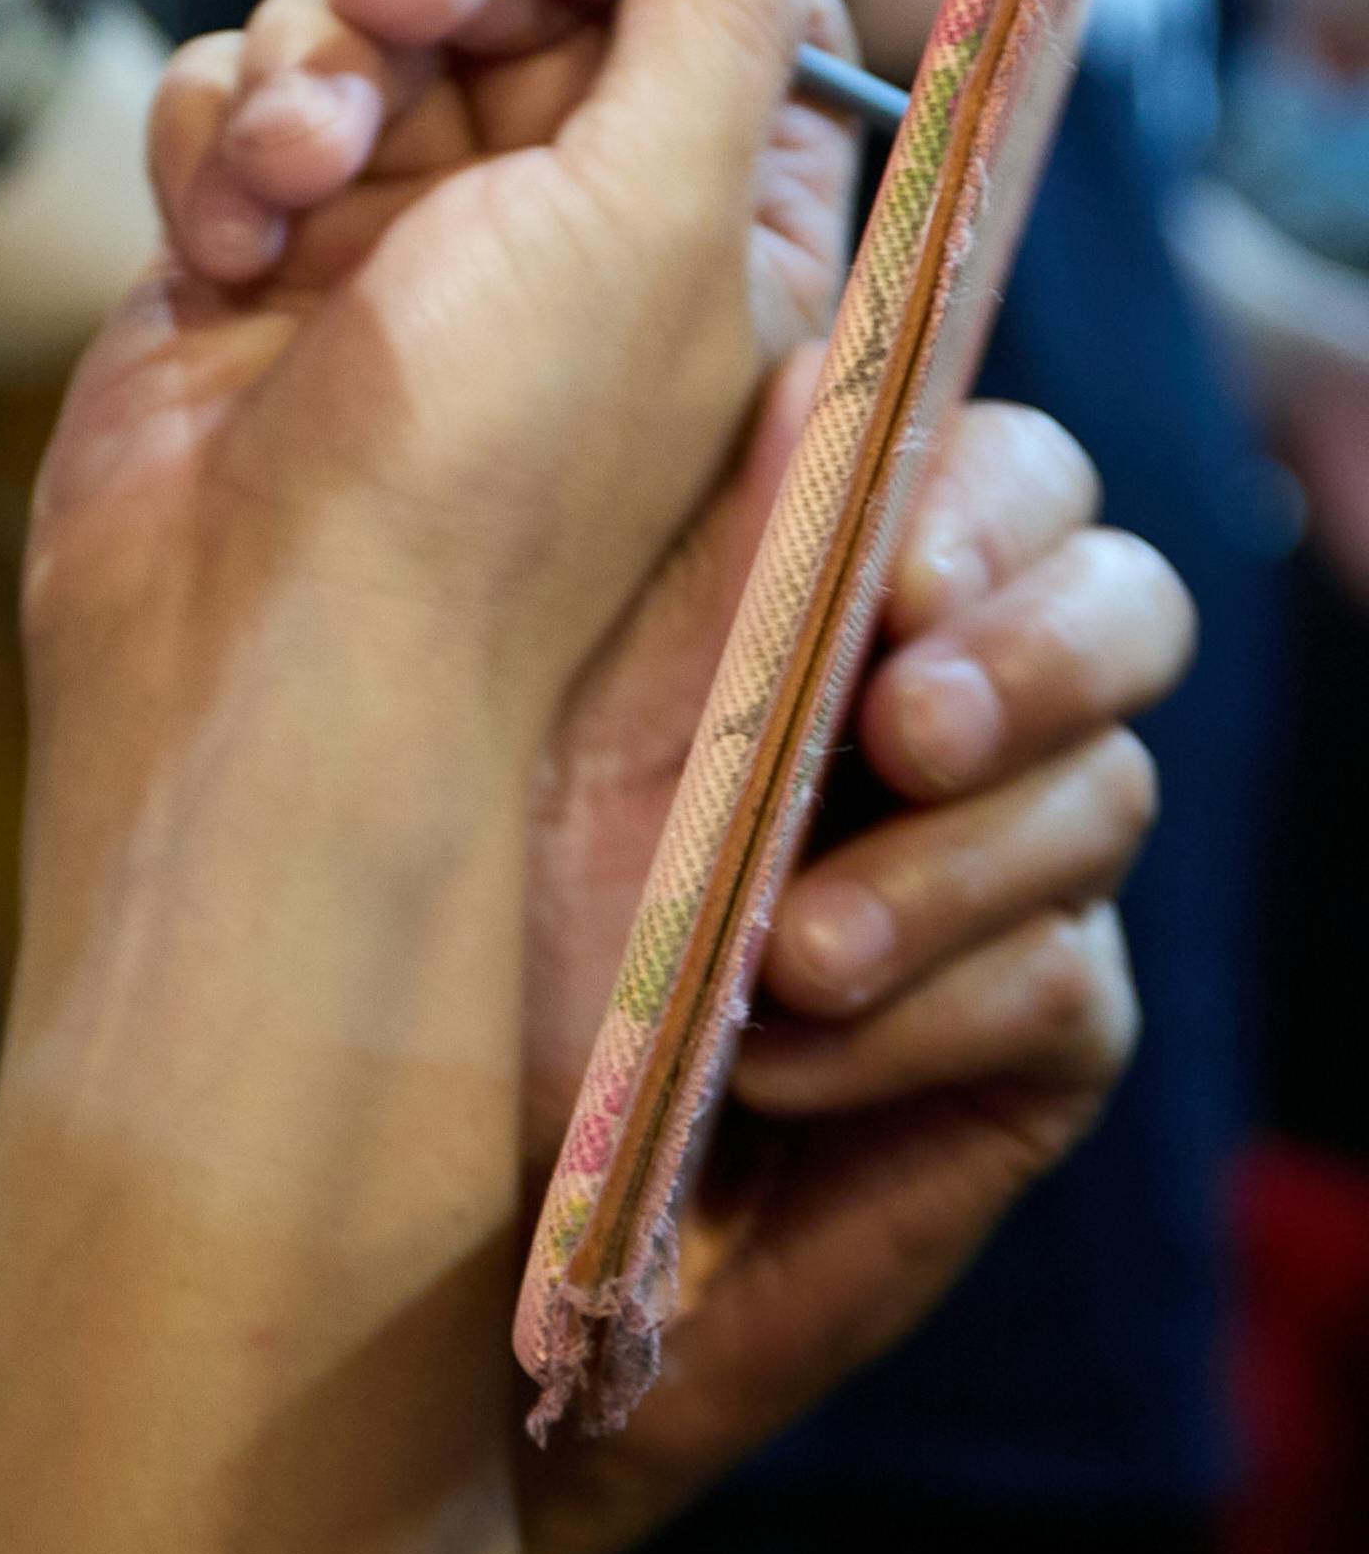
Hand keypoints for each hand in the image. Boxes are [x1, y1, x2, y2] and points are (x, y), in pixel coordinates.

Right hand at [26, 0, 856, 747]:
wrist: (260, 667)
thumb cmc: (487, 474)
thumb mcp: (655, 217)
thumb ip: (715, 13)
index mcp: (709, 212)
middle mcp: (556, 211)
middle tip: (405, 20)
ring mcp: (390, 233)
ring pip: (345, 22)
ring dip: (308, 69)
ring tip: (295, 181)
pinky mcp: (246, 253)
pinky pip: (223, 101)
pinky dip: (214, 150)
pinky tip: (224, 252)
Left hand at [515, 394, 1188, 1553]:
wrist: (434, 1180)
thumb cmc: (449, 880)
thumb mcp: (537, 669)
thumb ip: (675, 525)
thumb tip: (788, 374)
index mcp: (833, 574)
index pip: (1004, 466)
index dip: (985, 500)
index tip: (897, 570)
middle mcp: (945, 699)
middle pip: (1119, 601)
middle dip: (1035, 656)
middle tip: (905, 731)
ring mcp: (1001, 870)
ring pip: (1102, 796)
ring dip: (946, 872)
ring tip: (790, 949)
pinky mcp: (1026, 1040)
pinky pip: (1062, 987)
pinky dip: (921, 1020)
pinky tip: (779, 1062)